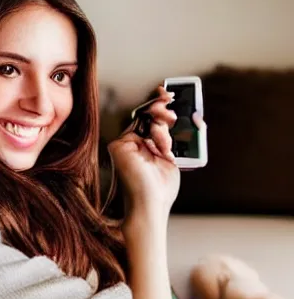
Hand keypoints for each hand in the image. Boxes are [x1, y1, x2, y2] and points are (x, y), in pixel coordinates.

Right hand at [108, 86, 178, 222]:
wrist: (150, 206)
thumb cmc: (160, 189)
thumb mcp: (171, 158)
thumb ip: (170, 139)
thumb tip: (180, 119)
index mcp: (142, 145)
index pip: (150, 119)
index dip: (158, 103)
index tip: (170, 93)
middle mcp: (130, 143)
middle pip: (145, 114)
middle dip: (161, 107)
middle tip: (173, 104)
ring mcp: (123, 144)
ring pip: (143, 118)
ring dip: (162, 121)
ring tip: (172, 131)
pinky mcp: (118, 146)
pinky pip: (138, 128)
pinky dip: (156, 135)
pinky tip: (164, 147)